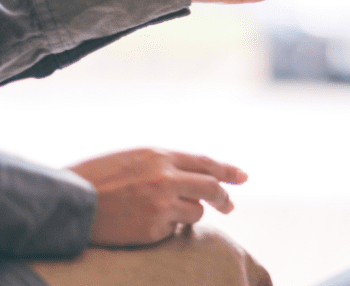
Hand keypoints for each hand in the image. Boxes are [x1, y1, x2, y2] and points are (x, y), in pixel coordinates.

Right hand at [68, 148, 247, 246]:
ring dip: (187, 214)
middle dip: (223, 198)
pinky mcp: (154, 229)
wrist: (69, 204)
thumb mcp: (134, 160)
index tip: (242, 177)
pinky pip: (174, 230)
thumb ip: (166, 165)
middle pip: (211, 187)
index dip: (227, 170)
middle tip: (229, 206)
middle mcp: (165, 178)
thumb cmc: (99, 180)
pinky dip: (166, 228)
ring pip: (196, 211)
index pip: (205, 163)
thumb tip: (199, 174)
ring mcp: (161, 204)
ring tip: (159, 213)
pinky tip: (143, 224)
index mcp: (159, 156)